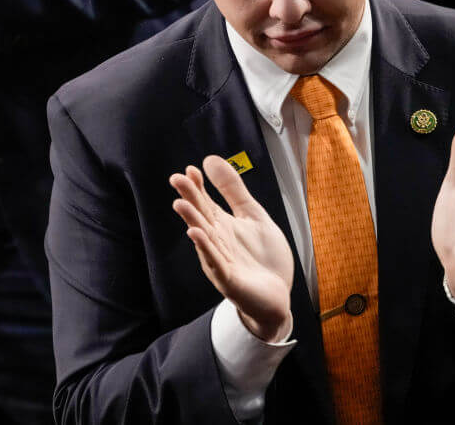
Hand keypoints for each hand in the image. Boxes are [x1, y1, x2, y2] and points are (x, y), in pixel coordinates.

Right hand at [170, 156, 293, 341]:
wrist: (278, 295)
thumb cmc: (263, 258)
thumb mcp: (252, 215)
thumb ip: (234, 189)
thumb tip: (209, 160)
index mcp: (222, 225)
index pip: (205, 202)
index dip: (197, 186)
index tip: (190, 169)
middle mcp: (217, 241)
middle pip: (201, 216)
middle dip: (189, 198)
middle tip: (177, 179)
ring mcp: (221, 260)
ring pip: (204, 238)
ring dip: (192, 221)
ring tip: (180, 204)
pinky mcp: (230, 280)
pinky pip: (216, 262)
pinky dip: (206, 248)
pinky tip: (196, 234)